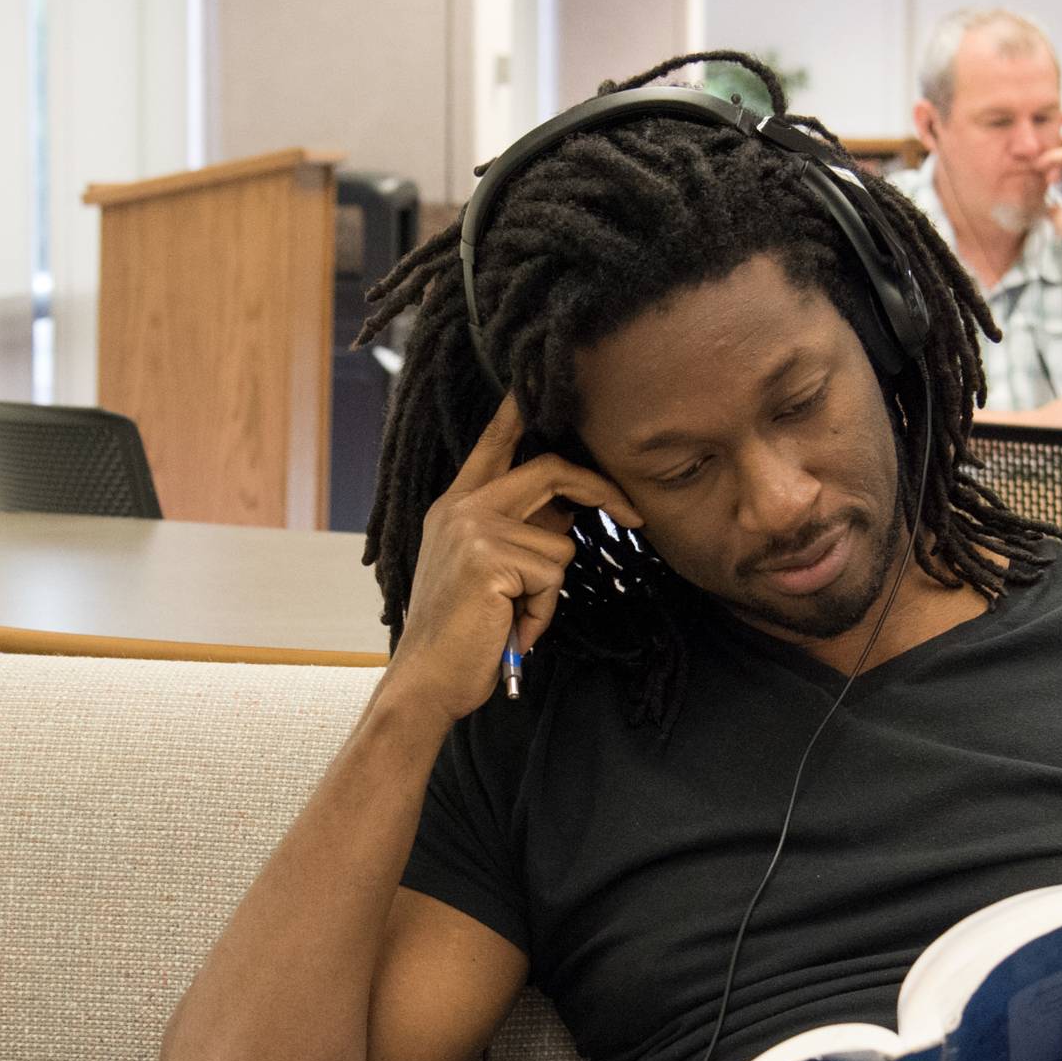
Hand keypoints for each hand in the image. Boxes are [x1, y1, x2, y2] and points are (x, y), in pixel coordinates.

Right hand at [386, 395, 643, 724]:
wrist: (427, 680)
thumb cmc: (460, 635)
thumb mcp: (484, 571)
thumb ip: (516, 532)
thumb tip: (569, 510)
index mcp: (454, 506)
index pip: (493, 443)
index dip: (518, 411)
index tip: (534, 380)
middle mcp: (461, 508)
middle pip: (549, 470)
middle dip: (601, 490)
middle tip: (634, 516)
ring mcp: (473, 529)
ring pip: (559, 540)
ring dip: (550, 591)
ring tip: (515, 617)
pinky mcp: (490, 558)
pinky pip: (553, 575)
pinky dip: (543, 612)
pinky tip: (513, 629)